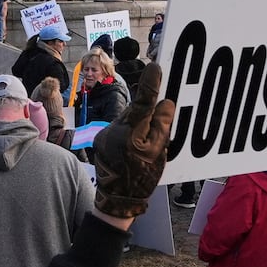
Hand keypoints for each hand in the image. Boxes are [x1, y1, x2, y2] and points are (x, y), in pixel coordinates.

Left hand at [90, 62, 174, 218]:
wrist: (117, 200)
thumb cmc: (141, 179)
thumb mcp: (158, 154)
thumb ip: (161, 127)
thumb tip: (165, 103)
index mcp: (132, 134)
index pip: (144, 102)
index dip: (151, 84)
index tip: (156, 66)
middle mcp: (115, 130)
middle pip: (135, 110)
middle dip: (148, 106)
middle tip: (160, 99)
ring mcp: (105, 134)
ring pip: (127, 119)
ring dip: (138, 121)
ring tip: (148, 134)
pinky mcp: (101, 140)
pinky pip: (120, 128)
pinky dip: (130, 130)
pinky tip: (135, 142)